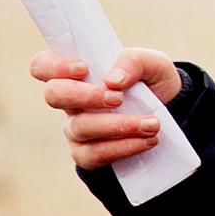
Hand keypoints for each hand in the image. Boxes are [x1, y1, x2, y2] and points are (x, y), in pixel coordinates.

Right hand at [30, 46, 180, 169]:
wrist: (171, 116)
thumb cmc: (153, 84)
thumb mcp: (154, 64)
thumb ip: (133, 61)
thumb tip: (112, 80)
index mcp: (78, 73)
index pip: (43, 65)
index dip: (55, 66)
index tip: (84, 68)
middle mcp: (71, 101)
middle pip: (53, 95)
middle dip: (86, 96)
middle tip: (119, 98)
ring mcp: (76, 128)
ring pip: (81, 127)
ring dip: (119, 125)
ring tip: (152, 124)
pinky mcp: (87, 154)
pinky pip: (94, 154)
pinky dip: (123, 147)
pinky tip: (147, 140)